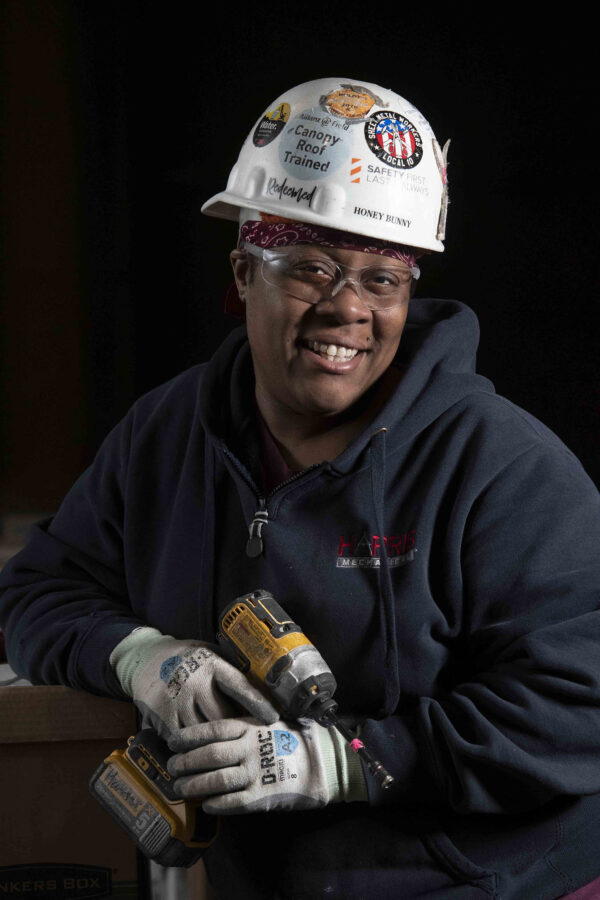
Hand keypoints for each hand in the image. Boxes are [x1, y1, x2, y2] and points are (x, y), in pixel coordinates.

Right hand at [123, 634, 278, 737]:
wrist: (145, 658)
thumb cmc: (188, 657)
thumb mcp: (211, 653)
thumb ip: (230, 668)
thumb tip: (263, 683)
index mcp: (211, 665)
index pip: (240, 686)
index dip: (258, 703)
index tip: (273, 718)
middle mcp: (194, 683)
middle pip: (223, 717)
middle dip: (235, 730)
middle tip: (249, 740)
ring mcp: (176, 701)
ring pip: (203, 732)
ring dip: (214, 742)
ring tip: (228, 752)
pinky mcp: (161, 716)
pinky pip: (183, 740)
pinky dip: (193, 745)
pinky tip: (201, 749)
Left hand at [167, 717, 329, 813]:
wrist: (325, 762)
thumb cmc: (295, 739)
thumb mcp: (270, 723)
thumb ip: (246, 727)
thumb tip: (214, 733)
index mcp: (251, 726)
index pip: (213, 729)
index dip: (189, 736)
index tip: (172, 741)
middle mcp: (250, 747)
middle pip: (209, 755)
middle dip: (186, 762)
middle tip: (171, 767)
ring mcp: (257, 771)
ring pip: (217, 780)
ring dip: (195, 785)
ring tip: (181, 789)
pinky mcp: (264, 795)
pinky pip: (234, 802)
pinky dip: (217, 804)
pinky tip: (206, 806)